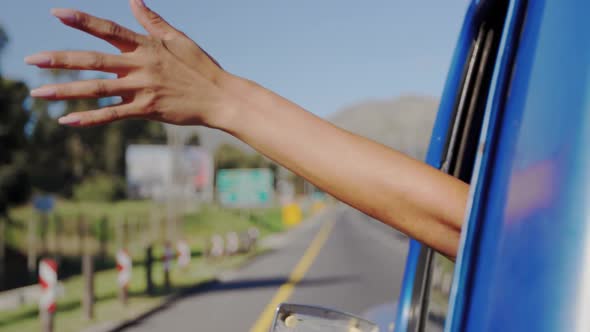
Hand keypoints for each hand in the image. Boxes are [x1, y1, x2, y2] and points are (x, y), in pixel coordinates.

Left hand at [25, 0, 235, 126]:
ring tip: (38, 94)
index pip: (108, 30)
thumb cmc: (201, 67)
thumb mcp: (179, 39)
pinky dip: (89, 118)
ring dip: (65, 91)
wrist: (220, 97)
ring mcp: (142, 89)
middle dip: (59, 60)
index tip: (56, 14)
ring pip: (97, 89)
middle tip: (31, 61)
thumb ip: (153, 22)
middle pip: (93, 60)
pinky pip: (112, 115)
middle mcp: (140, 65)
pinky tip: (67, 121)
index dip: (82, 21)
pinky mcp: (147, 110)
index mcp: (146, 46)